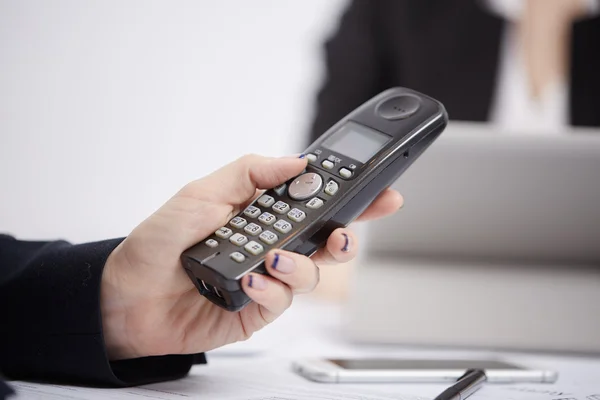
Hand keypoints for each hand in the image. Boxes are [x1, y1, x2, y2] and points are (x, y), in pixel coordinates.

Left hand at [100, 154, 402, 359]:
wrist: (126, 296)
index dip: (351, 197)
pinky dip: (271, 290)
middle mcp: (271, 245)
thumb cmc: (158, 243)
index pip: (315, 201)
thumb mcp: (200, 193)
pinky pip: (282, 301)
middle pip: (326, 239)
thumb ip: (249, 173)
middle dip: (344, 237)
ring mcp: (266, 278)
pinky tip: (249, 282)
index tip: (379, 191)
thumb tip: (296, 162)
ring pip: (311, 272)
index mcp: (262, 213)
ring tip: (272, 260)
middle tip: (340, 235)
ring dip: (301, 266)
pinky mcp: (258, 309)